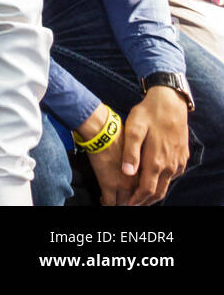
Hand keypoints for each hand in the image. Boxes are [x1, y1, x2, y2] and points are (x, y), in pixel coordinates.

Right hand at [73, 105, 134, 204]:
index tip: (134, 194)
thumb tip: (135, 166)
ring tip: (113, 199)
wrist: (102, 132)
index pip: (145, 190)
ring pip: (123, 203)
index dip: (140, 194)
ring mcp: (123, 185)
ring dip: (119, 203)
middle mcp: (136, 181)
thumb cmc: (117, 135)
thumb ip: (138, 161)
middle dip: (130, 201)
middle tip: (125, 199)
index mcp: (144, 172)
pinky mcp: (108, 184)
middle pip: (136, 200)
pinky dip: (106, 203)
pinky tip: (103, 199)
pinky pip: (109, 203)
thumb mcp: (136, 147)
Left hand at [122, 87, 189, 204]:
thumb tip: (126, 173)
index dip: (136, 200)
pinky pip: (173, 176)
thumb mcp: (134, 129)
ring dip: (154, 194)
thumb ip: (130, 152)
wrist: (170, 102)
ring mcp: (177, 162)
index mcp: (156, 160)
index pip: (146, 189)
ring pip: (166, 185)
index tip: (126, 205)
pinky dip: (162, 183)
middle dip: (144, 202)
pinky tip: (153, 181)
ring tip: (140, 198)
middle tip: (132, 205)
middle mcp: (169, 165)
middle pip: (157, 192)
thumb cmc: (148, 113)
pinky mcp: (182, 157)